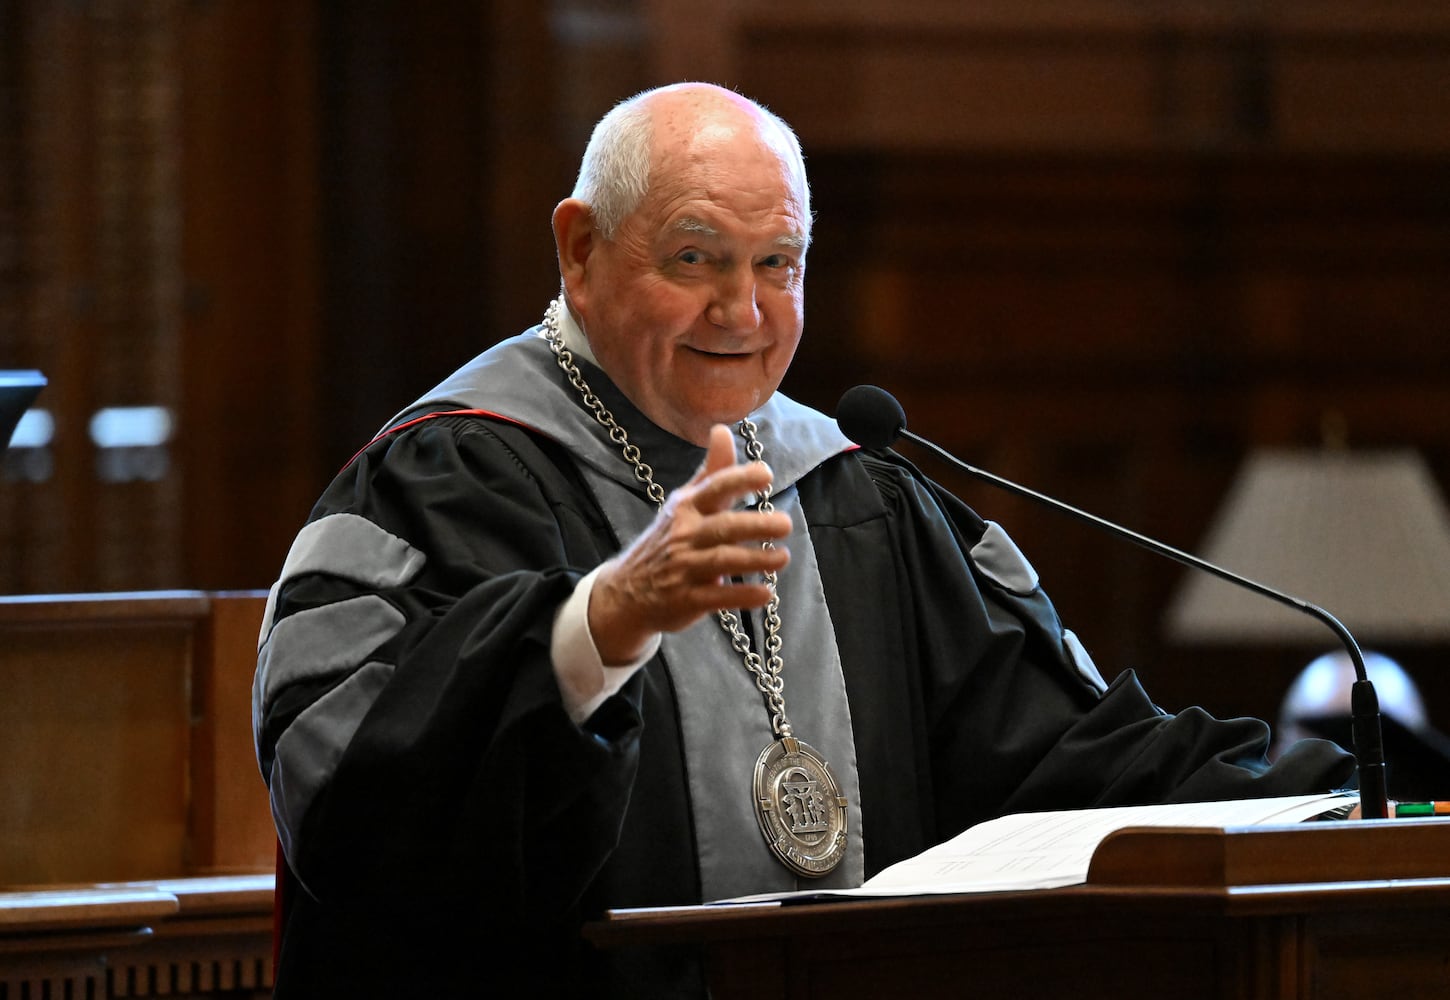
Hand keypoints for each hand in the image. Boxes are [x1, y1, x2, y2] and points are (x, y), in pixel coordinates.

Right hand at [588, 424, 792, 663]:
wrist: (627, 591)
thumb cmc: (667, 540)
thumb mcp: (685, 503)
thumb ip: (712, 471)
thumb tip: (723, 429)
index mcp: (687, 508)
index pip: (714, 488)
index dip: (739, 479)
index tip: (766, 475)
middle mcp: (684, 535)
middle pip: (723, 527)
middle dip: (755, 524)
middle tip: (786, 524)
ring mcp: (684, 568)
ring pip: (723, 561)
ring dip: (755, 559)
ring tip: (783, 557)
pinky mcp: (687, 599)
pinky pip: (717, 597)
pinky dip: (742, 596)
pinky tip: (765, 594)